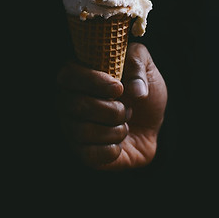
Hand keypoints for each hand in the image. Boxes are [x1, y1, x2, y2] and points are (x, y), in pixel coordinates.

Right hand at [56, 43, 166, 169]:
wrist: (151, 122)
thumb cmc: (140, 88)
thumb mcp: (145, 65)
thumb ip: (137, 63)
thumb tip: (135, 90)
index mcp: (77, 76)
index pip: (68, 75)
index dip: (92, 82)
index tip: (118, 88)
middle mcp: (67, 102)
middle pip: (76, 105)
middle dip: (111, 109)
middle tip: (128, 108)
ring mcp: (72, 129)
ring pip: (83, 131)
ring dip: (115, 129)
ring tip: (125, 124)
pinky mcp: (82, 153)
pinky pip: (89, 155)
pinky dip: (112, 149)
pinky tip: (120, 142)